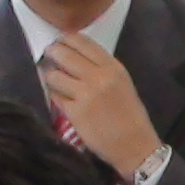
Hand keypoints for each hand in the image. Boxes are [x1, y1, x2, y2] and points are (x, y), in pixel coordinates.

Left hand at [38, 30, 162, 178]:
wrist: (135, 146)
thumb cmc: (130, 116)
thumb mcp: (122, 84)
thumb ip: (102, 69)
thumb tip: (75, 57)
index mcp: (113, 68)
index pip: (83, 42)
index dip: (67, 38)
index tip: (60, 40)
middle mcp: (99, 77)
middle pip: (64, 54)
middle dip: (53, 52)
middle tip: (49, 55)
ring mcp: (85, 94)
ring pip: (54, 74)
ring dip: (50, 75)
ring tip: (54, 79)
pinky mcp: (74, 112)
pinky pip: (55, 96)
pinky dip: (55, 95)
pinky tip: (60, 98)